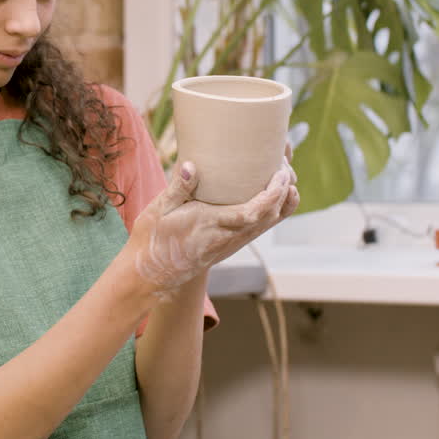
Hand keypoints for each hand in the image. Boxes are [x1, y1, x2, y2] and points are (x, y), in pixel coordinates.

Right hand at [128, 145, 299, 298]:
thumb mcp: (159, 210)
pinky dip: (272, 211)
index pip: (252, 213)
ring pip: (267, 225)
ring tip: (286, 177)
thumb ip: (178, 187)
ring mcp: (230, 243)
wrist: (151, 273)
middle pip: (268, 218)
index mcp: (211, 225)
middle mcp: (227, 236)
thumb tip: (191, 165)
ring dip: (282, 202)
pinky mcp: (229, 245)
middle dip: (283, 192)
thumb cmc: (153, 239)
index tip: (281, 173)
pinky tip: (273, 196)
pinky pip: (258, 228)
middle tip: (286, 166)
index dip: (272, 194)